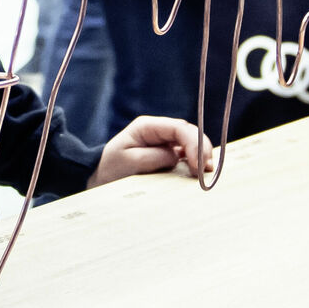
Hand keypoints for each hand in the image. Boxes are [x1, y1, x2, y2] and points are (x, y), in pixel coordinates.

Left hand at [89, 114, 215, 187]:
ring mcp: (164, 143)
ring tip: (207, 171)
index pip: (178, 128)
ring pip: (191, 143)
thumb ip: (155, 157)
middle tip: (207, 169)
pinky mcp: (167, 156)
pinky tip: (201, 172)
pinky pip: (187, 155)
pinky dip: (196, 162)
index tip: (198, 163)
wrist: (101, 180)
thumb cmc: (111, 170)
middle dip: (201, 148)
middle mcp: (158, 131)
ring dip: (202, 155)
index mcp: (147, 127)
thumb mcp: (129, 162)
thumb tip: (177, 156)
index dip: (193, 143)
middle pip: (189, 133)